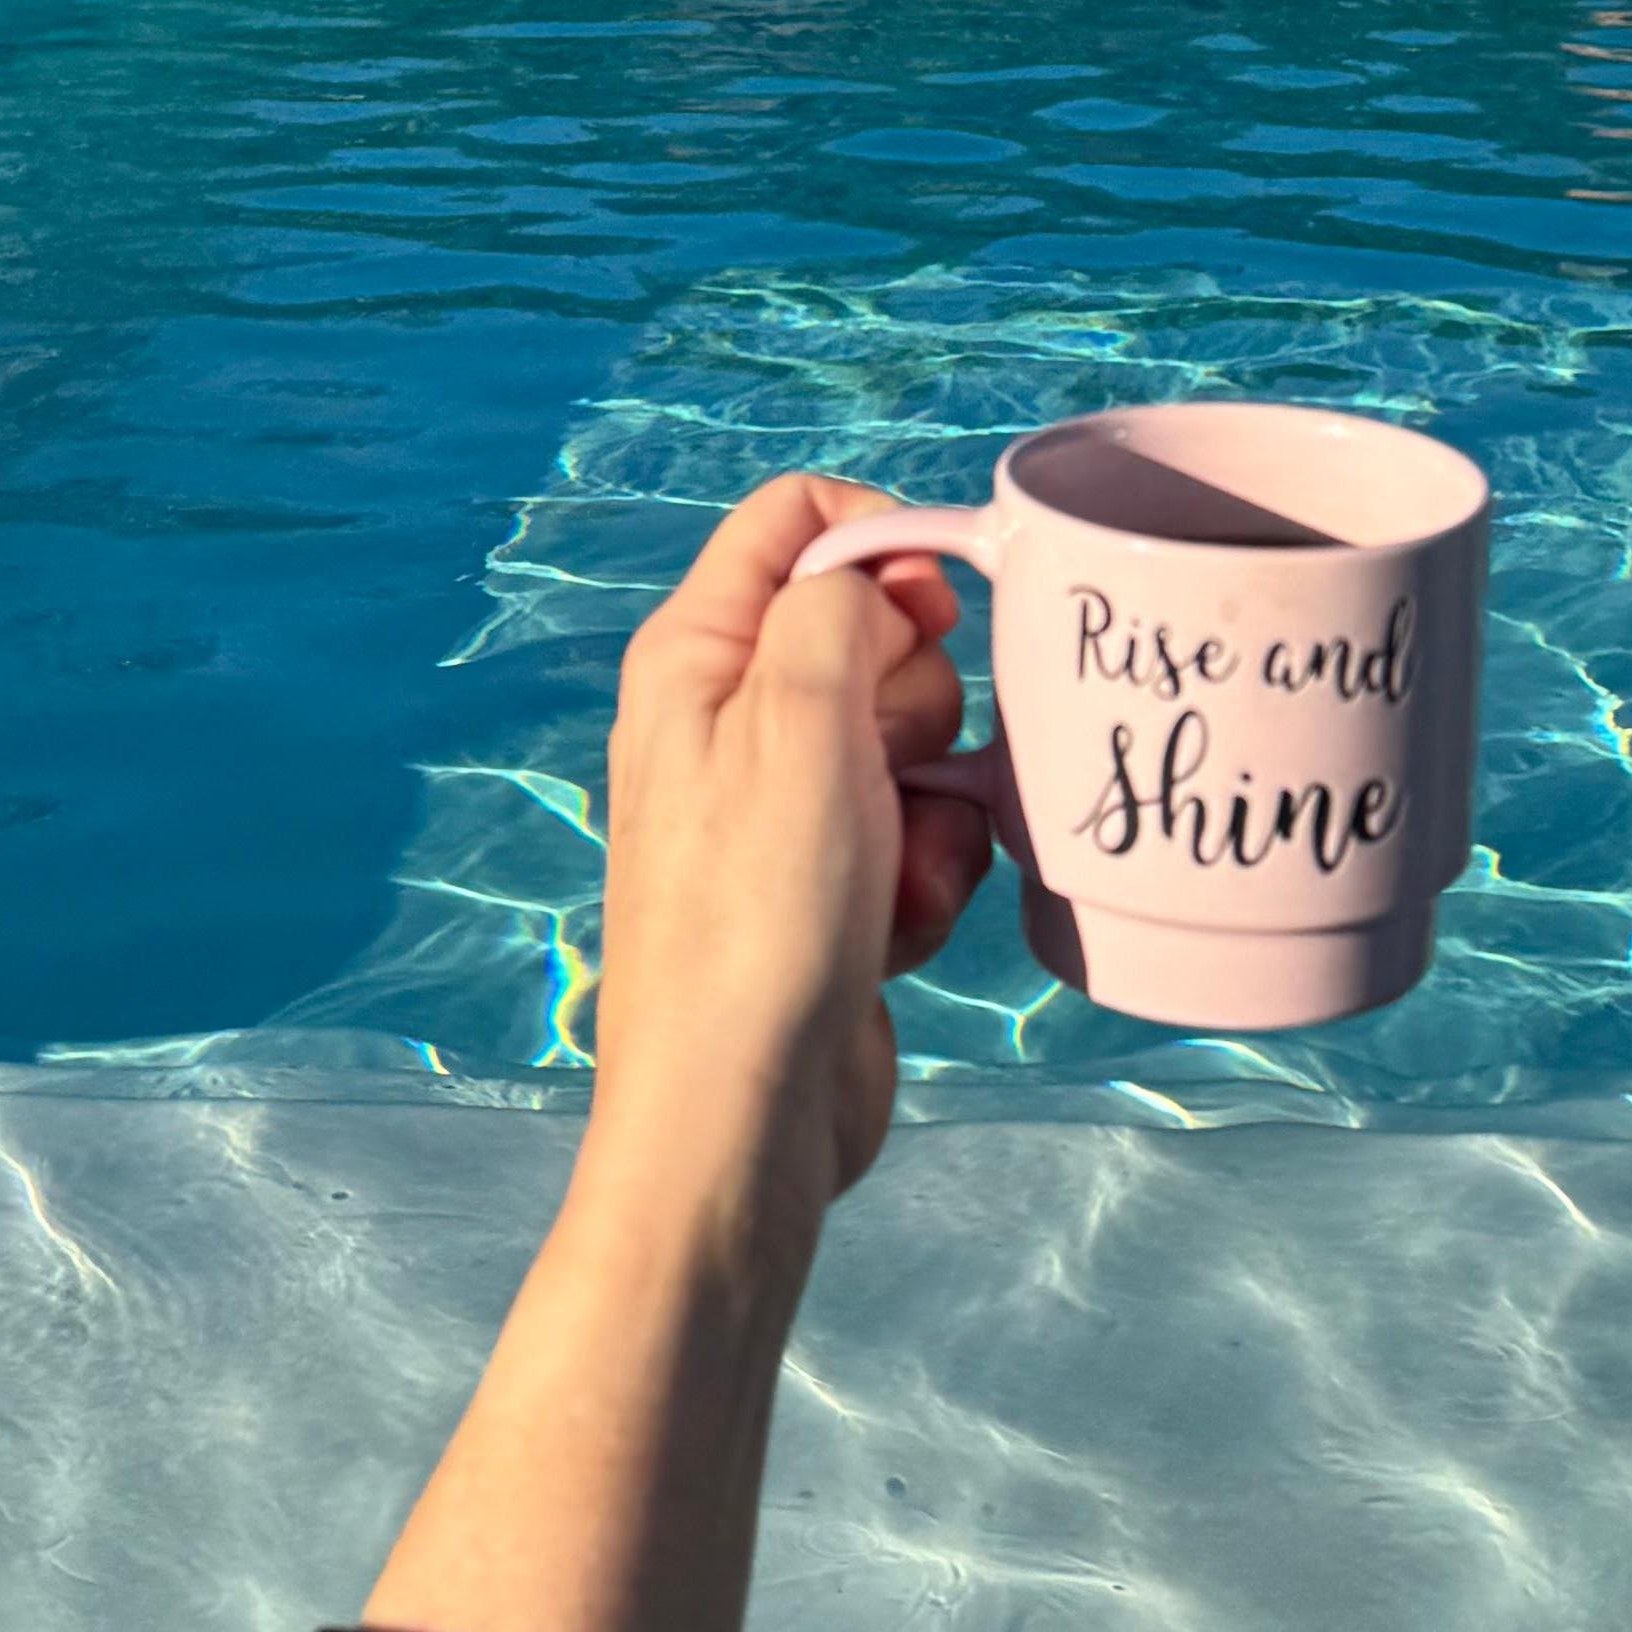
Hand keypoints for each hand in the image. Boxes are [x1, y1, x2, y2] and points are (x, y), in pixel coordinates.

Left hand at [582, 471, 994, 1235]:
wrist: (743, 1111)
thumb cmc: (758, 911)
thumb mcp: (797, 717)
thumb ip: (839, 605)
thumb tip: (881, 574)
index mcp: (698, 654)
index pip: (797, 520)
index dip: (880, 544)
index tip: (933, 610)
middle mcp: (733, 716)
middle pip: (877, 628)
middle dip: (916, 700)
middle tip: (880, 772)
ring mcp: (785, 805)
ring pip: (917, 737)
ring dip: (933, 802)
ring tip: (889, 871)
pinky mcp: (833, 882)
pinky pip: (923, 830)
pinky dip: (930, 874)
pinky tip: (898, 928)